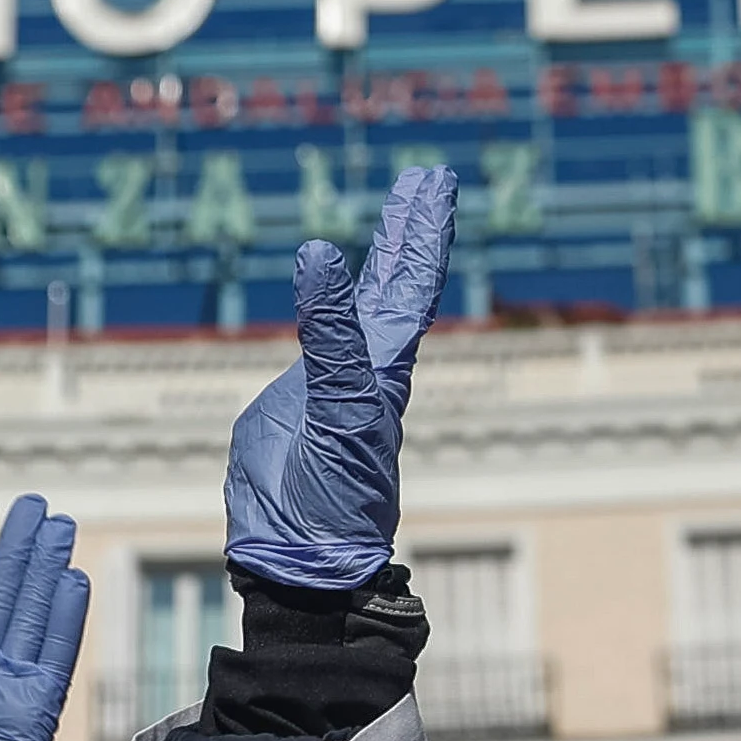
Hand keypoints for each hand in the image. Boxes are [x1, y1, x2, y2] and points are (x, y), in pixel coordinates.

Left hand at [0, 496, 88, 740]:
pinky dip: (65, 620)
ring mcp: (9, 690)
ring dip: (45, 571)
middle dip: (18, 551)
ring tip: (60, 527)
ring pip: (31, 616)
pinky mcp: (36, 713)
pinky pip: (54, 656)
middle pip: (2, 597)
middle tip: (36, 506)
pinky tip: (72, 582)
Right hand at [228, 162, 455, 591]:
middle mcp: (368, 369)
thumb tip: (322, 255)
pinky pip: (327, 337)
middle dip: (411, 228)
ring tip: (401, 209)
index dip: (422, 230)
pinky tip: (334, 286)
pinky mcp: (303, 402)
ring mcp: (337, 383)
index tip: (437, 180)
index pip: (410, 283)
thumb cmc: (333, 500)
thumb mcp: (336, 413)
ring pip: (369, 305)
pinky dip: (334, 301)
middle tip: (430, 176)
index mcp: (383, 368)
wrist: (304, 563)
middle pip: (397, 283)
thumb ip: (330, 337)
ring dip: (384, 255)